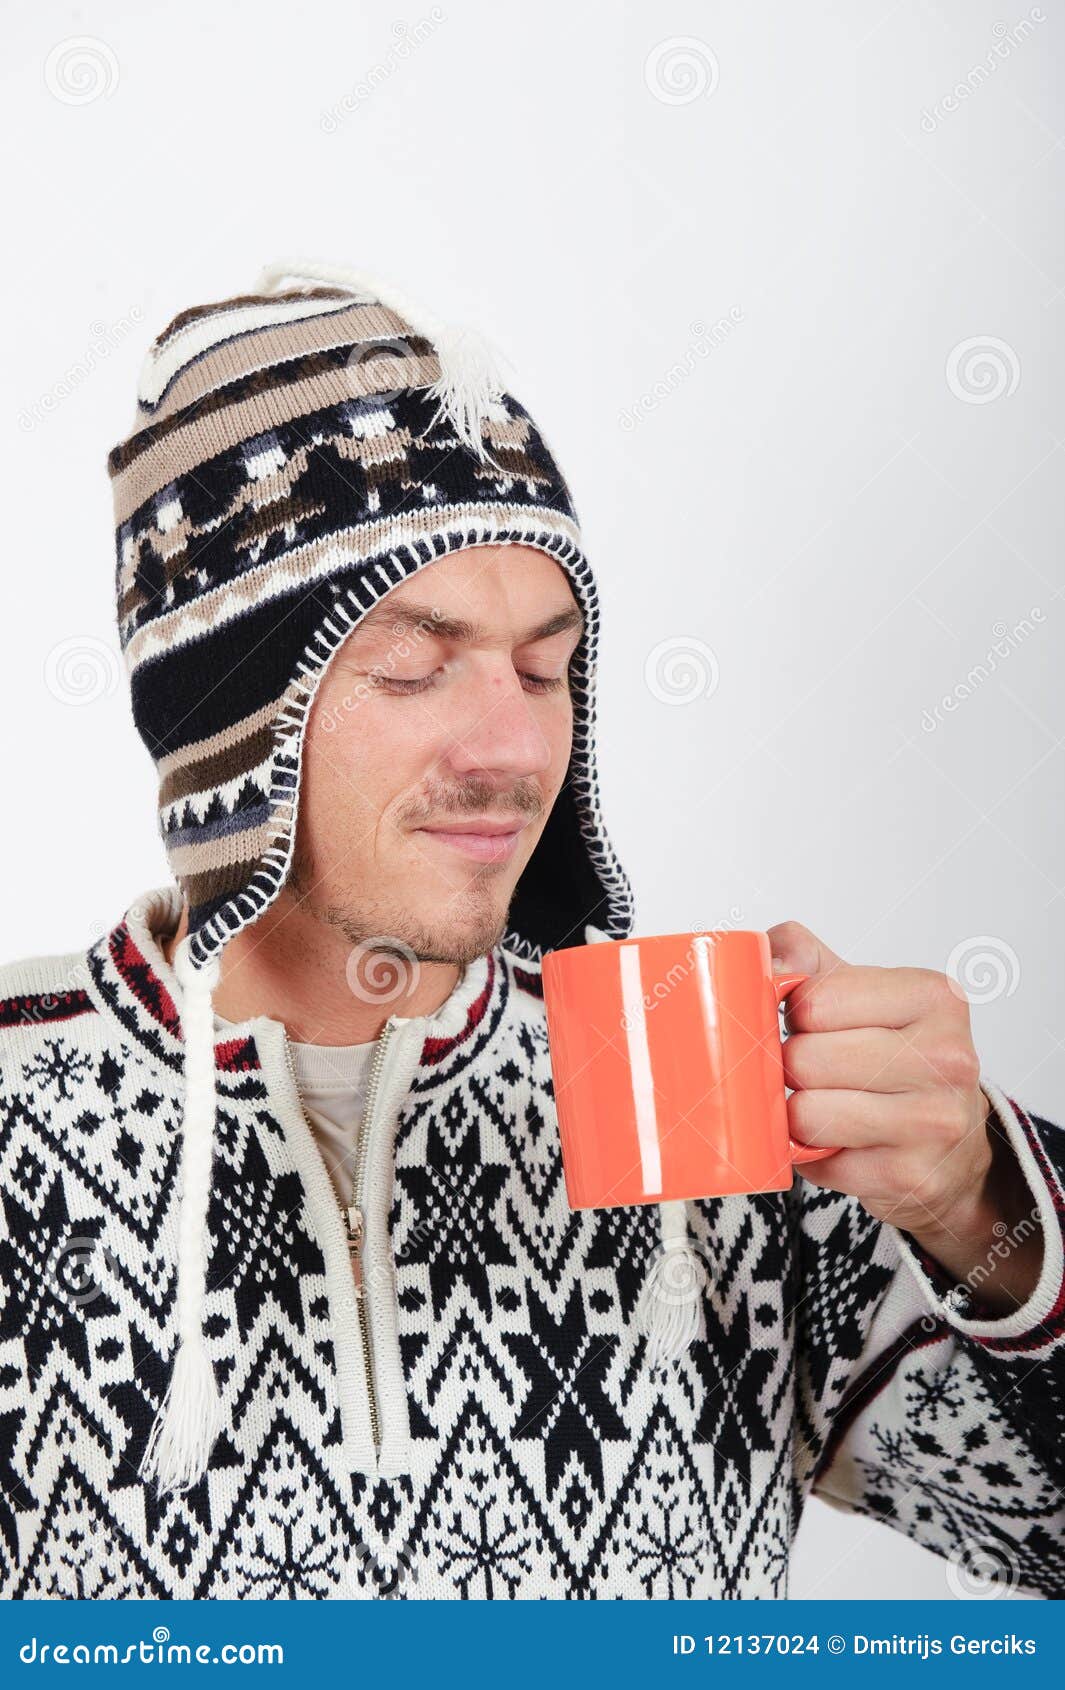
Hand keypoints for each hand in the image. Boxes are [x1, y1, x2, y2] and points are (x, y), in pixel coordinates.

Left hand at [768, 920, 1041, 1307]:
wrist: (954, 1146)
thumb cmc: (896, 1059)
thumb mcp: (861, 994)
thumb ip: (805, 959)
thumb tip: (764, 956)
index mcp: (934, 996)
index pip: (814, 1001)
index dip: (796, 1015)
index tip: (813, 1025)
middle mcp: (947, 1057)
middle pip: (805, 1059)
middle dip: (792, 1067)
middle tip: (814, 1072)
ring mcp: (935, 1121)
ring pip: (807, 1114)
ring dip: (798, 1115)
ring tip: (824, 1106)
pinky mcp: (913, 1175)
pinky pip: (819, 1162)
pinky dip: (815, 1156)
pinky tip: (841, 1144)